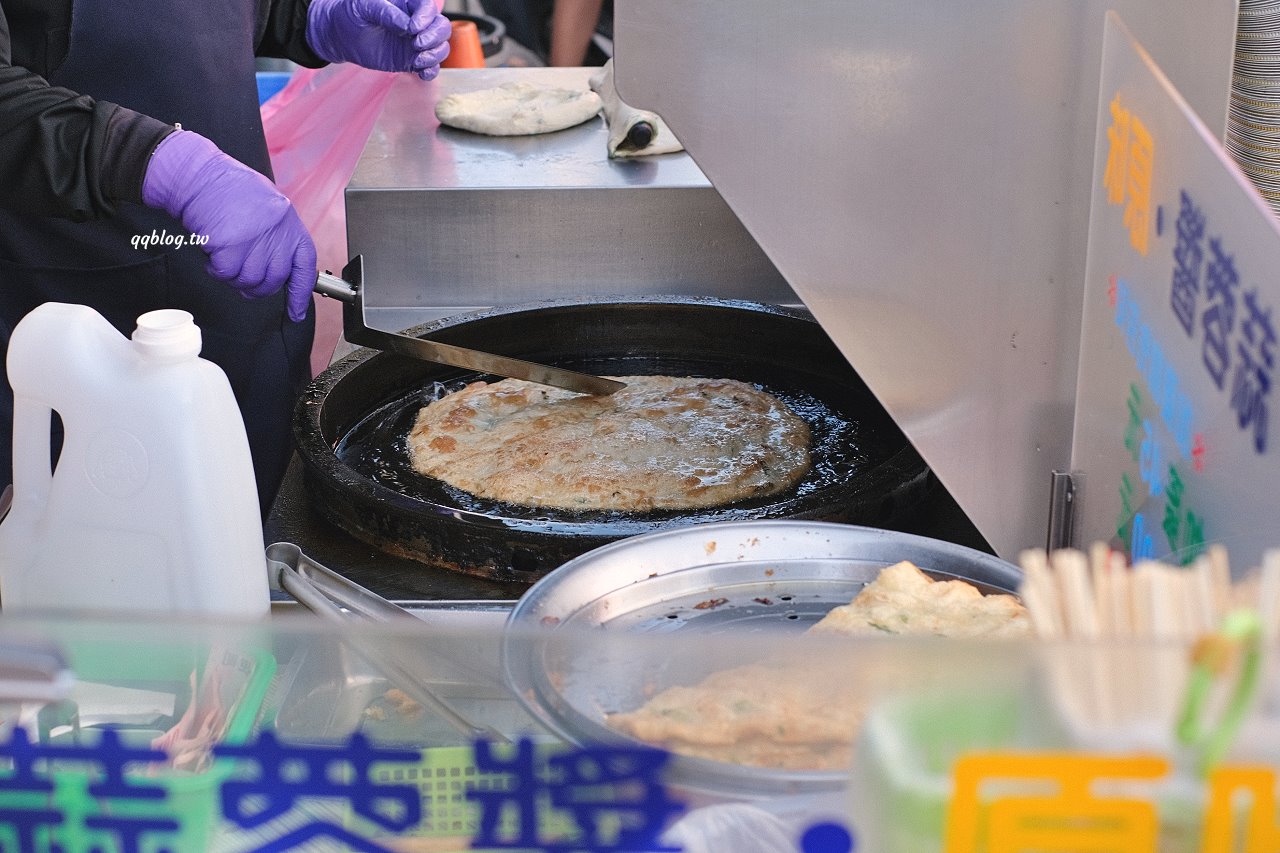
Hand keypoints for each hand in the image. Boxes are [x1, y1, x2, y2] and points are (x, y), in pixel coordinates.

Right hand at [141, 130, 315, 322]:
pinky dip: (217, 270)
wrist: (200, 175)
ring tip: (226, 261)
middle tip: (245, 281)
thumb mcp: (268, 207)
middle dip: (259, 288)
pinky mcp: (228, 244)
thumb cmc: (230, 188)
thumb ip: (277, 237)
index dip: (301, 293)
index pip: (305, 266)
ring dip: (235, 278)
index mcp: (289, 223)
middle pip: (274, 279)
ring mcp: (253, 239)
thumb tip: (279, 266)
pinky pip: (226, 273)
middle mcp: (275, 232)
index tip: (297, 311)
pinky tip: (213, 256)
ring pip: (249, 280)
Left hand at [307, 0, 451, 80]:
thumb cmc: (350, 14)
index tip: (412, 28)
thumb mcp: (364, 6)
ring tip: (418, 60)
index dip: (426, 18)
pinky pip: (430, 66)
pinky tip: (421, 73)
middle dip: (434, 38)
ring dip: (434, 55)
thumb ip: (386, 12)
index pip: (428, 8)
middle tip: (416, 45)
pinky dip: (431, 71)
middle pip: (441, 27)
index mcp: (406, 5)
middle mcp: (415, 23)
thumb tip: (406, 25)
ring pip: (440, 47)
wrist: (339, 36)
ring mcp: (414, 43)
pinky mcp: (410, 60)